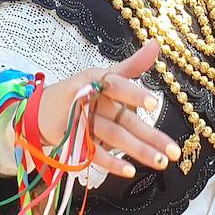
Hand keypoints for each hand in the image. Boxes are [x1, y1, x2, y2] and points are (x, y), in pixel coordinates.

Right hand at [37, 40, 179, 178]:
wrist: (40, 110)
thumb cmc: (80, 91)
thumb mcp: (103, 75)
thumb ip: (132, 64)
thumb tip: (156, 44)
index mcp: (97, 82)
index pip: (116, 86)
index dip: (134, 95)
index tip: (155, 103)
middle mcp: (90, 101)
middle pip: (123, 119)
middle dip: (150, 136)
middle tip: (173, 150)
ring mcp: (81, 123)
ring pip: (113, 137)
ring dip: (137, 151)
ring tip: (160, 162)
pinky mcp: (74, 143)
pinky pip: (94, 154)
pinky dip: (111, 163)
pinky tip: (129, 171)